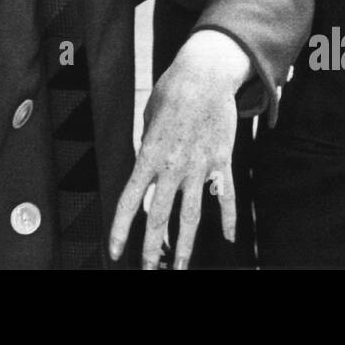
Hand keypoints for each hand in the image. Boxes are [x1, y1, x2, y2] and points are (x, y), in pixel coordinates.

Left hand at [109, 30, 250, 268]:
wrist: (206, 73)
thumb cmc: (173, 92)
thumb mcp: (149, 119)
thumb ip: (147, 149)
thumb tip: (146, 174)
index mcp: (150, 155)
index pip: (130, 200)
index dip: (121, 229)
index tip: (115, 251)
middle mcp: (174, 166)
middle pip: (160, 216)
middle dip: (152, 248)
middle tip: (147, 271)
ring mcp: (200, 166)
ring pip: (192, 216)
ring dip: (184, 246)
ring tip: (179, 269)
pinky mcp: (223, 161)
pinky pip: (226, 196)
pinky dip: (229, 218)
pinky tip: (229, 238)